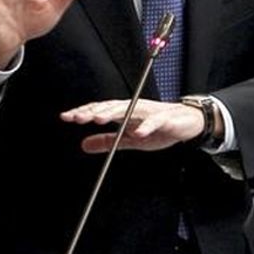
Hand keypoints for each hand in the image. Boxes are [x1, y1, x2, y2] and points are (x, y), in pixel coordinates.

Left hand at [60, 99, 203, 152]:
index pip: (99, 110)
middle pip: (109, 107)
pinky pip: (154, 122)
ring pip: (127, 110)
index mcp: (123, 112)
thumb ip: (108, 141)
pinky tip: (137, 133)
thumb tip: (84, 145)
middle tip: (77, 118)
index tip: (66, 117)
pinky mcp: (164, 118)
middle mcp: (132, 108)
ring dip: (112, 114)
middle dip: (92, 112)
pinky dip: (145, 127)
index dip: (83, 112)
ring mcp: (148, 112)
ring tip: (98, 120)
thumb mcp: (129, 139)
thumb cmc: (158, 129)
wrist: (187, 123)